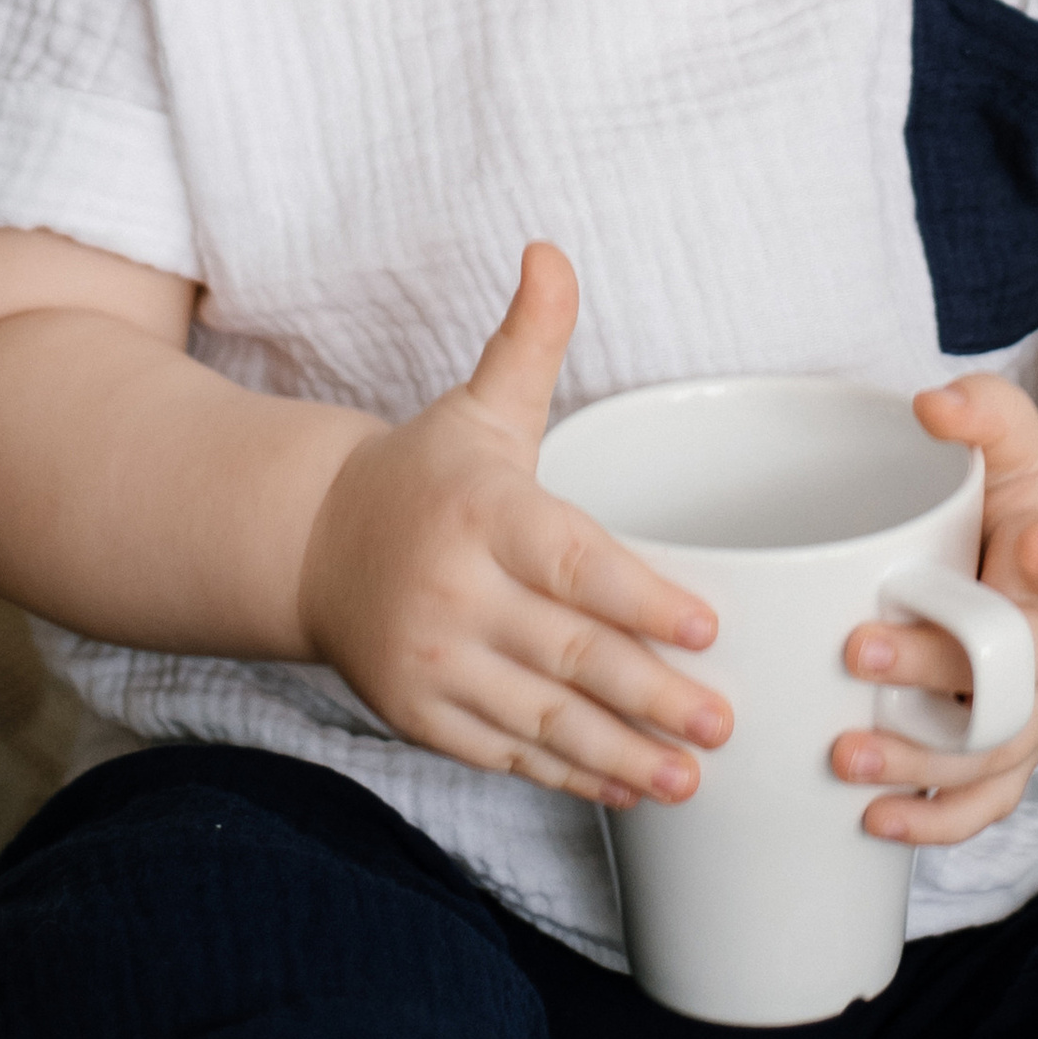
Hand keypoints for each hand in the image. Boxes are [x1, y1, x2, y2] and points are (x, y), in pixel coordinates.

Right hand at [298, 244, 728, 811]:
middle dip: (652, 696)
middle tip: (725, 723)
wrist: (312, 543)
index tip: (708, 630)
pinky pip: (502, 751)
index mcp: (483, 513)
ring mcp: (433, 661)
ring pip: (539, 717)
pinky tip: (626, 789)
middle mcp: (455, 592)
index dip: (640, 600)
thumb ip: (529, 336)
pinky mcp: (419, 713)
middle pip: (567, 654)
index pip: (572, 563)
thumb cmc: (428, 474)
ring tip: (690, 776)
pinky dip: (566, 774)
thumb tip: (550, 249)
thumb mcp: (479, 404)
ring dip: (619, 753)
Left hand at [833, 375, 1037, 847]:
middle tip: (857, 649)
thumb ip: (984, 413)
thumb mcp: (1022, 442)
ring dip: (920, 759)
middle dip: (936, 666)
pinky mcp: (1013, 750)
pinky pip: (984, 800)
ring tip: (846, 754)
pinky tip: (875, 823)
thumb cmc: (1033, 503)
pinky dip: (936, 822)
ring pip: (991, 750)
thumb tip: (930, 404)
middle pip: (1012, 669)